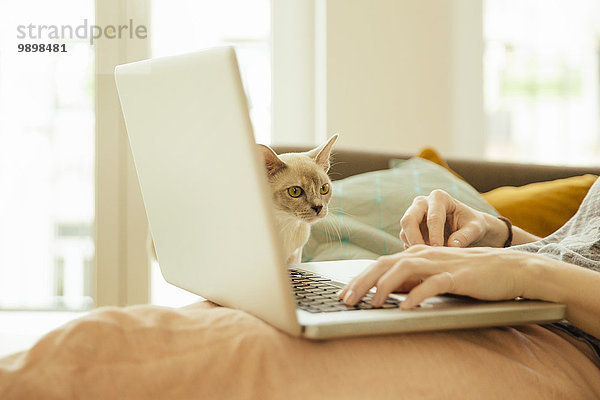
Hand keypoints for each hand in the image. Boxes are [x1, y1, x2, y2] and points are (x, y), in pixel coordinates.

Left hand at [337, 245, 531, 308]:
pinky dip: (417, 295)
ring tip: (370, 303)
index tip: (344, 294)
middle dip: (362, 281)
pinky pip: (433, 284)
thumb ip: (412, 280)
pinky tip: (405, 307)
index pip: (381, 263)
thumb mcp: (434, 275)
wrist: (509, 269)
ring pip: (404, 269)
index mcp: (417, 253)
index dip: (360, 278)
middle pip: (385, 263)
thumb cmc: (470, 274)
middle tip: (346, 299)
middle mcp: (425, 254)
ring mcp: (441, 263)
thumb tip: (386, 292)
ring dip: (384, 286)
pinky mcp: (458, 276)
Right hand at [400, 189, 507, 247]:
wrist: (467, 229)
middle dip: (415, 240)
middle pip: (408, 220)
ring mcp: (412, 215)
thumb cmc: (472, 225)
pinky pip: (405, 241)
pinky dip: (414, 251)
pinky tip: (427, 257)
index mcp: (439, 198)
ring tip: (431, 258)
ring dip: (415, 247)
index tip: (440, 250)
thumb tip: (452, 245)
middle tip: (425, 255)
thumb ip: (466, 235)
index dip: (436, 235)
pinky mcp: (409, 229)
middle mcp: (421, 203)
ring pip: (404, 232)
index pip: (433, 217)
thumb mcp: (476, 228)